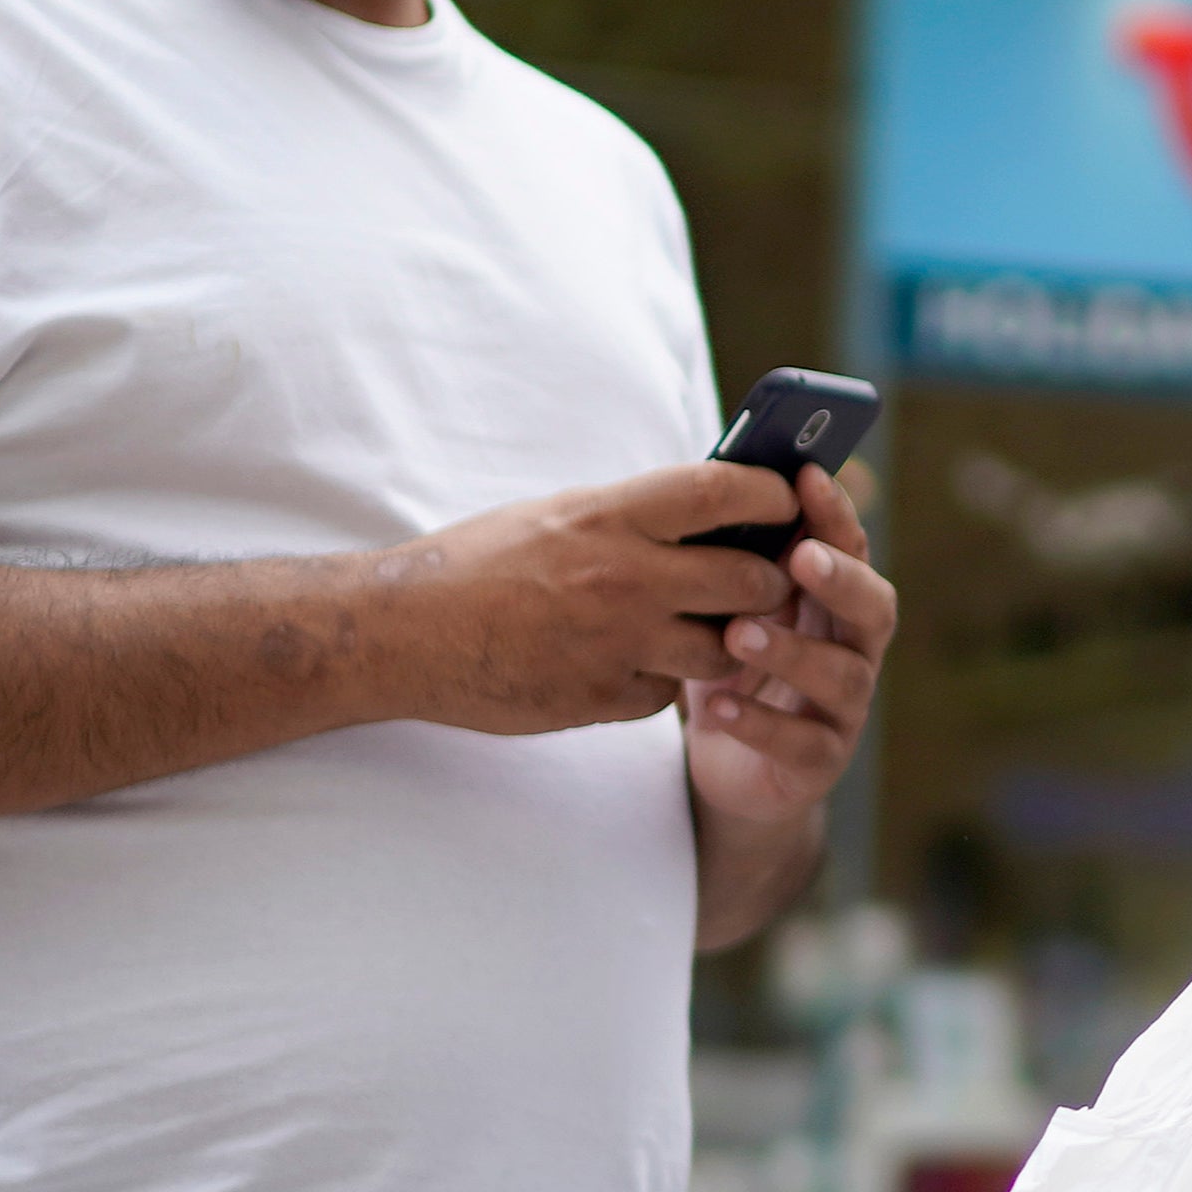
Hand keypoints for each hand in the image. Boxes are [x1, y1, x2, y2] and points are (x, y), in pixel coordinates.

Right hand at [378, 458, 803, 734]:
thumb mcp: (560, 514)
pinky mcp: (600, 699)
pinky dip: (664, 680)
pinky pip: (668, 693)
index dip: (774, 495)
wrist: (401, 633)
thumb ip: (636, 514)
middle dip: (770, 582)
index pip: (727, 492)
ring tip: (713, 627)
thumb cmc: (479, 561)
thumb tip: (714, 508)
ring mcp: (616, 643)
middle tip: (766, 580)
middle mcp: (623, 576)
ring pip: (723, 649)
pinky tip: (640, 664)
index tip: (790, 499)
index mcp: (611, 515)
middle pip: (750, 580)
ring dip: (728, 641)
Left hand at [682, 461, 895, 837]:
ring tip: (738, 634)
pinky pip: (801, 744)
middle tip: (802, 557)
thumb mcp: (730, 607)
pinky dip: (761, 723)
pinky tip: (719, 706)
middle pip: (874, 609)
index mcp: (837, 603)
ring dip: (793, 651)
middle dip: (842, 580)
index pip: (851, 549)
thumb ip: (738, 561)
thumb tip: (714, 481)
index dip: (836, 515)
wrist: (730, 765)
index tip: (807, 476)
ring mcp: (843, 709)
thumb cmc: (731, 667)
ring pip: (842, 677)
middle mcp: (855, 651)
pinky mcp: (818, 763)